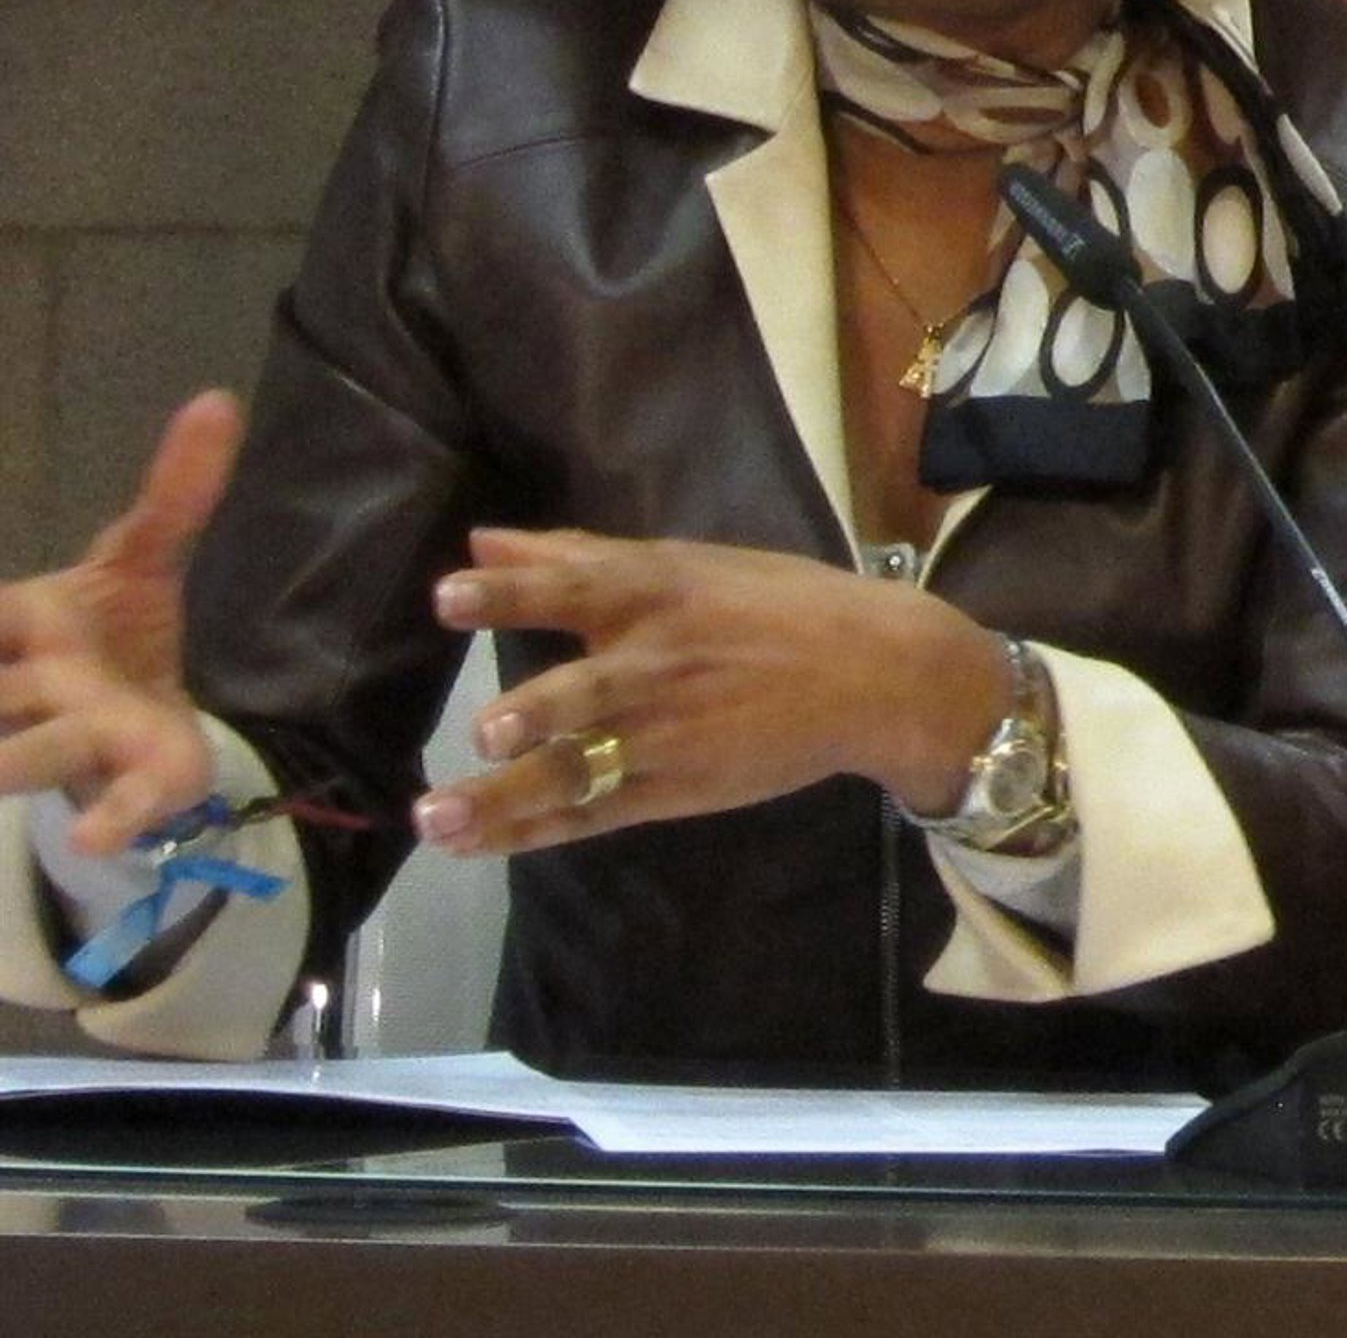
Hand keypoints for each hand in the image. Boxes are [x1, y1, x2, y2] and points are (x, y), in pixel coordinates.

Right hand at [0, 389, 242, 853]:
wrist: (144, 721)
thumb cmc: (115, 636)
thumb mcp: (143, 556)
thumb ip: (174, 490)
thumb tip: (217, 399)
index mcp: (31, 624)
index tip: (1, 618)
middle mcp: (39, 686)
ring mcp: (80, 739)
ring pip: (31, 753)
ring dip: (10, 761)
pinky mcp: (134, 781)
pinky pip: (114, 808)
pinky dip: (109, 822)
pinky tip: (97, 840)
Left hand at [413, 531, 1007, 855]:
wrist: (871, 676)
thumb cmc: (771, 604)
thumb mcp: (684, 562)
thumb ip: (576, 556)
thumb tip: (481, 541)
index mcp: (660, 591)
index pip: (577, 587)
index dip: (515, 593)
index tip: (449, 595)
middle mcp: (656, 665)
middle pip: (585, 692)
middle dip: (537, 713)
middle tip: (482, 735)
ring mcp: (664, 736)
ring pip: (577, 770)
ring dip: (504, 799)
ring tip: (436, 818)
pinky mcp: (672, 791)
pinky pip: (591, 814)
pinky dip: (532, 830)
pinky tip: (475, 844)